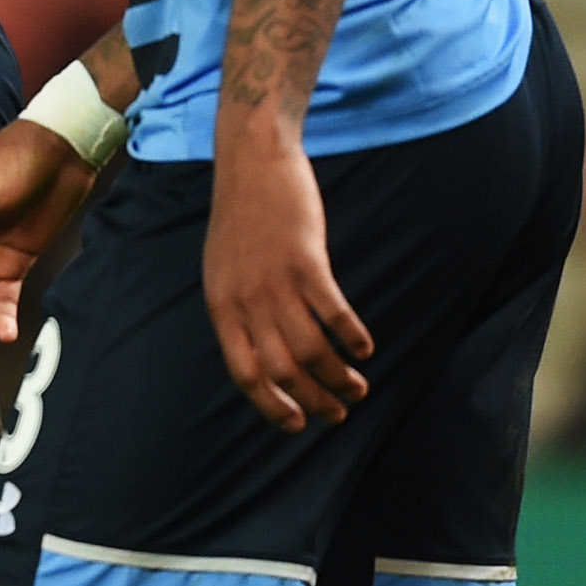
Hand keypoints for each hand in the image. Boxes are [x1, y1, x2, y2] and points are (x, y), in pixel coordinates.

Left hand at [203, 133, 370, 427]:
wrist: (252, 162)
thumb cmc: (242, 217)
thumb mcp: (222, 270)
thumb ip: (237, 309)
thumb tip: (261, 350)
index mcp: (221, 307)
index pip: (244, 373)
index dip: (272, 406)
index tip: (297, 424)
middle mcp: (245, 302)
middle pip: (282, 370)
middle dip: (313, 400)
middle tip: (338, 413)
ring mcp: (275, 282)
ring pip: (311, 350)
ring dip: (338, 377)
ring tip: (358, 389)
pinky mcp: (306, 261)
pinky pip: (333, 313)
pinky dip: (352, 336)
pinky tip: (365, 348)